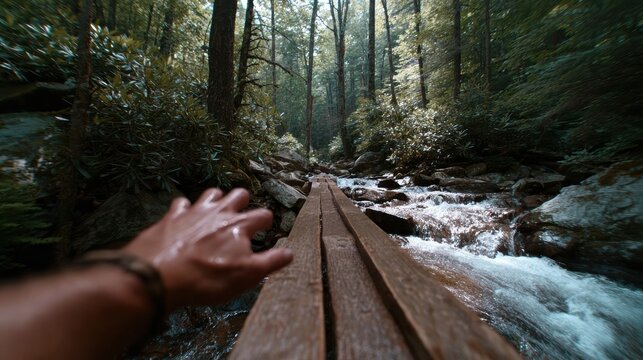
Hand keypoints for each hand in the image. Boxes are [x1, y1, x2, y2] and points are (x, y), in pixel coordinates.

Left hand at [123, 188, 292, 311]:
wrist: (159, 274)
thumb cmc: (207, 277)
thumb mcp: (246, 276)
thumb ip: (270, 262)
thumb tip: (290, 253)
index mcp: (240, 225)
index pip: (262, 215)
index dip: (266, 221)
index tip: (266, 227)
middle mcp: (219, 212)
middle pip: (238, 194)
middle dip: (243, 201)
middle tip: (242, 212)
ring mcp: (194, 212)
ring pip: (211, 193)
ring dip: (216, 199)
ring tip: (216, 209)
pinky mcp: (171, 217)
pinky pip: (181, 204)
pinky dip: (184, 208)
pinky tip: (183, 216)